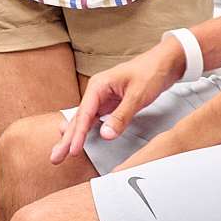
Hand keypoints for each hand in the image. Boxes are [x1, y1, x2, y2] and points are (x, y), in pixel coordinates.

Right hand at [53, 38, 185, 163]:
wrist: (165, 62)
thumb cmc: (151, 73)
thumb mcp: (137, 95)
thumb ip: (121, 116)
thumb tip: (105, 135)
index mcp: (98, 86)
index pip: (84, 114)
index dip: (78, 134)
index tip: (72, 150)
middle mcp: (97, 92)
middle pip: (78, 119)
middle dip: (67, 139)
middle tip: (55, 157)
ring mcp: (102, 98)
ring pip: (84, 121)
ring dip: (73, 137)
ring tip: (61, 152)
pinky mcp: (110, 104)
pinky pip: (94, 120)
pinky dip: (85, 131)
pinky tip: (76, 138)